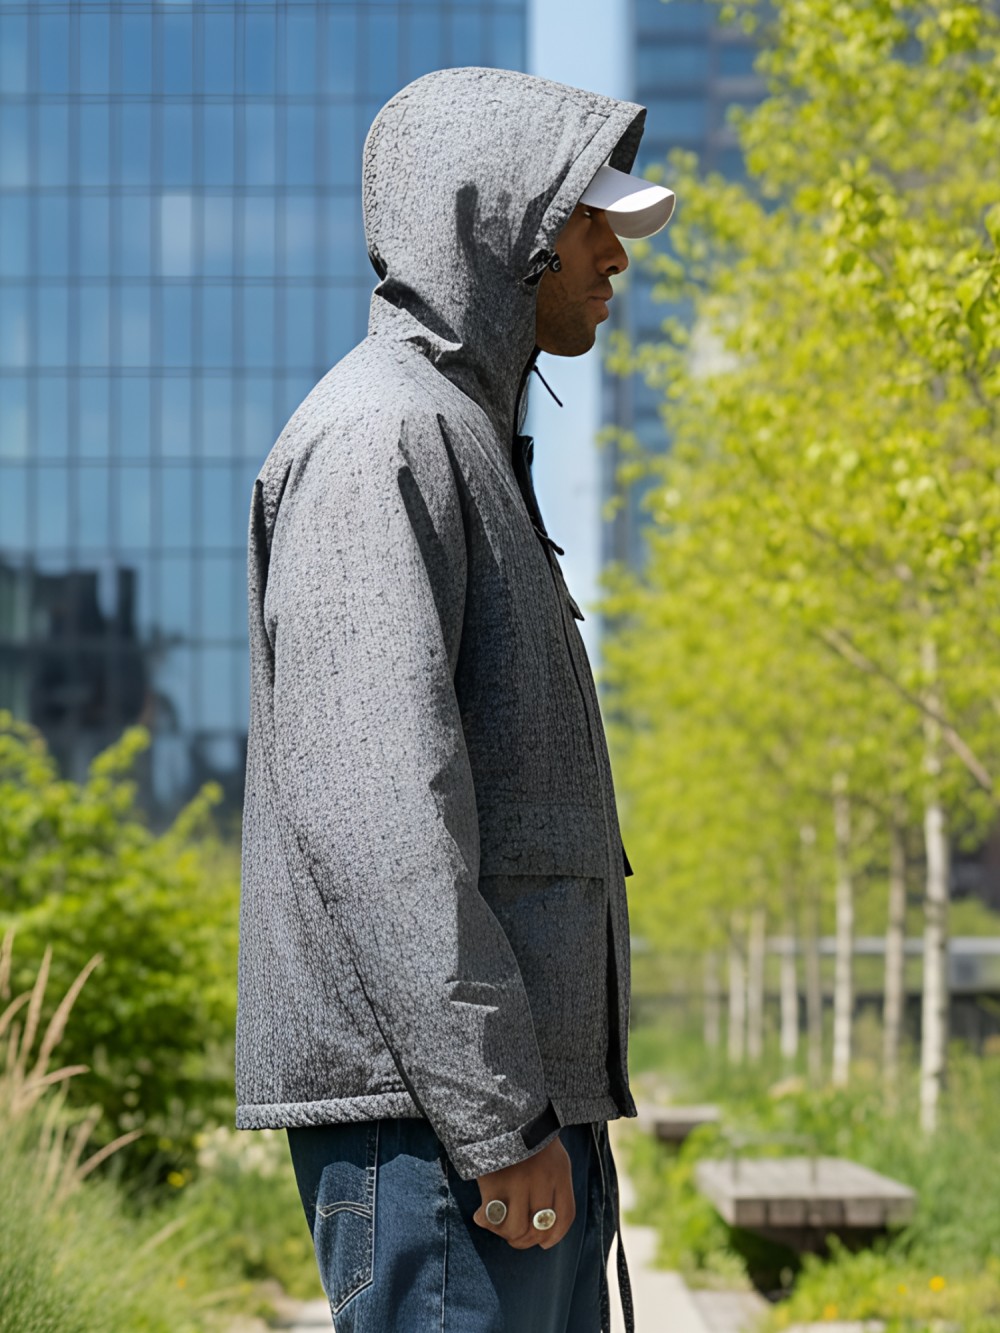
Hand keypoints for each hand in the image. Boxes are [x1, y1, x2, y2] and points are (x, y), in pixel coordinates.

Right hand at [473, 1133, 575, 1249]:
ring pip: (516, 1229)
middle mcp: (543, 1179)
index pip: (564, 1216)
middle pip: (539, 1228)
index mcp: (560, 1170)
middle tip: (514, 1236)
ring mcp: (519, 1181)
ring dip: (506, 1234)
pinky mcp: (494, 1182)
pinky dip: (486, 1223)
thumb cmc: (525, 1135)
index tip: (543, 1243)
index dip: (554, 1236)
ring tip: (498, 1225)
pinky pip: (493, 1219)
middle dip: (526, 1239)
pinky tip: (480, 1214)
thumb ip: (553, 1186)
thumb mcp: (550, 1154)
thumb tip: (545, 1234)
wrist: (498, 1109)